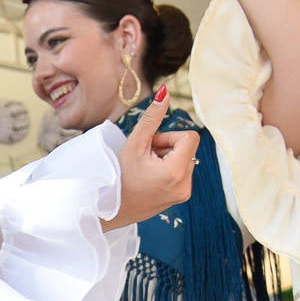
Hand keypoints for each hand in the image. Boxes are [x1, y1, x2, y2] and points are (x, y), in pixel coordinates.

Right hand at [106, 92, 197, 229]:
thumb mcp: (134, 143)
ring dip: (168, 159)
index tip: (151, 147)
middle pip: (187, 148)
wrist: (110, 209)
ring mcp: (184, 193)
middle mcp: (185, 185)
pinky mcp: (181, 197)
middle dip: (167, 148)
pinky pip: (183, 173)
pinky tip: (150, 178)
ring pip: (185, 160)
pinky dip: (169, 170)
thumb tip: (165, 91)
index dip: (169, 137)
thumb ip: (152, 117)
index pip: (189, 137)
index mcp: (176, 172)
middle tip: (145, 159)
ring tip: (146, 169)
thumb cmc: (119, 176)